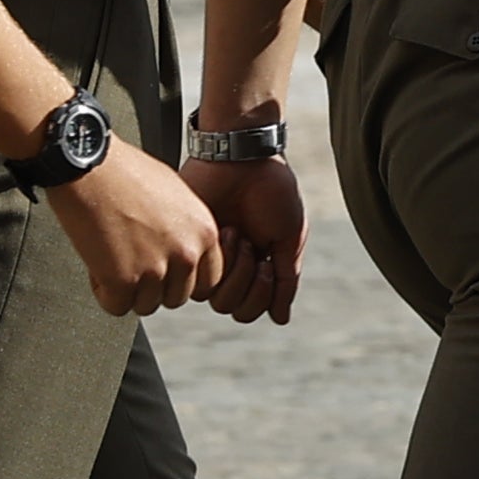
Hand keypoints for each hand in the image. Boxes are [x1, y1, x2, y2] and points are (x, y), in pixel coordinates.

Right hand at [47, 148, 221, 315]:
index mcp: (204, 232)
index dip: (182, 279)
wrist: (88, 164)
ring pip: (146, 305)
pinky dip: (104, 291)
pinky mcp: (122, 279)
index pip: (209, 282)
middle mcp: (186, 252)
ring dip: (128, 290)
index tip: (165, 270)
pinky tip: (98, 265)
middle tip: (133, 263)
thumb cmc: (125, 172)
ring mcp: (156, 268)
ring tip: (113, 259)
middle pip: (177, 298)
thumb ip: (185, 230)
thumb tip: (180, 254)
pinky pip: (117, 306)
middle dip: (154, 286)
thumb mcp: (176, 197)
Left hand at [196, 153, 312, 325]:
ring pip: (215, 299)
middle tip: (253, 246)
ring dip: (235, 268)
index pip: (252, 309)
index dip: (263, 294)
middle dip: (249, 280)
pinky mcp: (189, 245)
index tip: (269, 261)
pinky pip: (198, 277)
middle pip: (232, 309)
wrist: (245, 158)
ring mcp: (207, 257)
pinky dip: (220, 257)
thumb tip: (281, 319)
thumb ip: (286, 280)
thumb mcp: (289, 238)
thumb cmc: (272, 191)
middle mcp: (229, 267)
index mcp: (254, 267)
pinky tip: (225, 229)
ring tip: (238, 234)